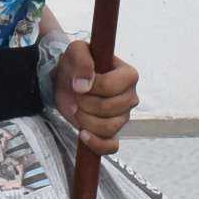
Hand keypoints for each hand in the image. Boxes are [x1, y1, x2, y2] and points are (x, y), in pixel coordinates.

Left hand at [52, 40, 139, 155]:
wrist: (67, 82)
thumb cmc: (77, 64)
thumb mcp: (76, 51)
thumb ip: (82, 60)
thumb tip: (84, 84)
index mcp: (129, 75)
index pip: (112, 86)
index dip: (91, 86)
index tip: (79, 81)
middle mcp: (131, 97)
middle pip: (109, 109)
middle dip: (86, 103)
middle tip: (77, 95)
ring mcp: (123, 117)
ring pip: (108, 128)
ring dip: (85, 120)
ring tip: (77, 109)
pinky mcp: (113, 133)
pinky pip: (111, 147)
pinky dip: (96, 143)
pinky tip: (82, 134)